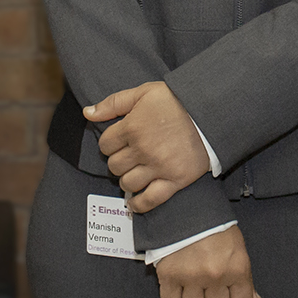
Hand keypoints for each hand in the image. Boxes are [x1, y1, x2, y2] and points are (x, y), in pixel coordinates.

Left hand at [87, 81, 210, 213]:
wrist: (210, 112)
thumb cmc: (176, 100)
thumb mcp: (143, 93)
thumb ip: (112, 103)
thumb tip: (87, 113)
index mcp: (132, 127)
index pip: (105, 145)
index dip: (110, 143)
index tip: (119, 142)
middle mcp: (142, 150)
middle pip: (114, 166)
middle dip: (118, 161)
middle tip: (128, 157)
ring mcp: (158, 167)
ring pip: (128, 183)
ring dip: (127, 180)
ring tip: (135, 173)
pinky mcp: (175, 180)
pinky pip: (150, 200)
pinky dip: (139, 204)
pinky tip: (135, 202)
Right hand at [153, 225, 260, 297]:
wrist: (189, 208)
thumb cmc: (217, 229)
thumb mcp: (238, 251)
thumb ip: (246, 279)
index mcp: (237, 269)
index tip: (228, 296)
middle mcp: (215, 275)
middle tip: (209, 292)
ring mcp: (191, 276)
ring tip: (193, 289)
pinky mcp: (169, 275)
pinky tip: (178, 290)